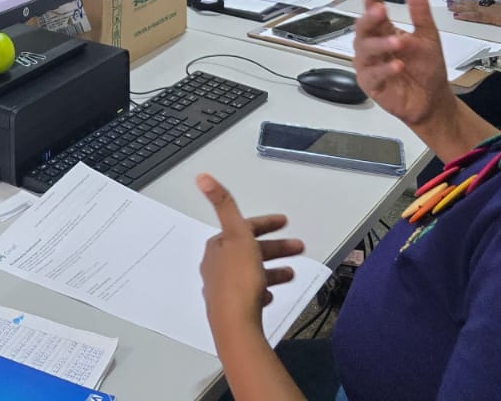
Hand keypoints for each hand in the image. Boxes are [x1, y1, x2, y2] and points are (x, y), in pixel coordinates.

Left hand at [197, 174, 303, 339]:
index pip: (243, 228)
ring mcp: (223, 289)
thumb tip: (202, 177)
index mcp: (218, 247)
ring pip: (251, 272)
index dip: (266, 223)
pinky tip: (270, 294)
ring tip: (291, 273)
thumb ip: (224, 205)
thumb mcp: (237, 235)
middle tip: (299, 248)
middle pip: (249, 251)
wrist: (235, 324)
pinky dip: (263, 290)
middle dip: (275, 247)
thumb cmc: (238, 280)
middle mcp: (217, 266)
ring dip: (272, 270)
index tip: (284, 221)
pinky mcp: (232, 308)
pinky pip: (250, 294)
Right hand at [352, 0, 457, 128]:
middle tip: (381, 10)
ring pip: (364, 51)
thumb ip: (419, 9)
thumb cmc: (427, 67)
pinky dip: (384, 69)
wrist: (433, 100)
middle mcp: (372, 46)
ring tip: (398, 43)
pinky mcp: (371, 85)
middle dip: (369, 19)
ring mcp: (369, 65)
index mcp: (384, 31)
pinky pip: (372, 74)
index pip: (372, 10)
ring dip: (379, 45)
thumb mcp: (427, 35)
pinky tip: (398, 65)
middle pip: (362, 28)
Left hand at [446, 0, 500, 32]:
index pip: (485, 4)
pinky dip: (465, 15)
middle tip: (451, 1)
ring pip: (473, 8)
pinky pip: (476, 15)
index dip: (473, 2)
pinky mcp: (494, 17)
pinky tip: (457, 15)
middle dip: (462, 3)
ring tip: (450, 5)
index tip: (464, 0)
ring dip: (460, 7)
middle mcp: (497, 7)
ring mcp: (495, 11)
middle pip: (476, 4)